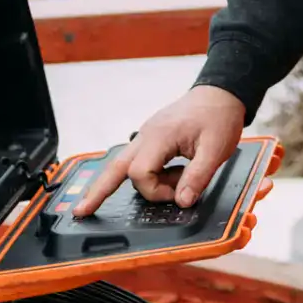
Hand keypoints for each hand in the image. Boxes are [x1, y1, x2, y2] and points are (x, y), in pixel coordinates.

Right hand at [71, 84, 246, 216]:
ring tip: (170, 185)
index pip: (140, 172)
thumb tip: (182, 202)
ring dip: (138, 182)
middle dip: (98, 190)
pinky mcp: (153, 138)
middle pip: (115, 167)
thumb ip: (197, 177)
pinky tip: (165, 178)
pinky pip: (139, 160)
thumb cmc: (218, 116)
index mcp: (159, 136)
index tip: (179, 193)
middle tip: (81, 210)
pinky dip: (145, 174)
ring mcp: (147, 135)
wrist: (222, 92)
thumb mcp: (216, 149)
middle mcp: (146, 135)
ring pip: (124, 164)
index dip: (156, 191)